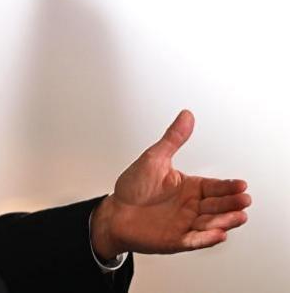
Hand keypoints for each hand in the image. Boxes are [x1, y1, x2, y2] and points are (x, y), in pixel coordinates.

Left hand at [91, 109, 250, 258]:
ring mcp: (185, 223)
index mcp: (190, 187)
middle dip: (232, 203)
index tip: (241, 184)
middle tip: (244, 200)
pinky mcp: (177, 240)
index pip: (215, 186)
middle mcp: (191, 206)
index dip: (228, 186)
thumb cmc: (132, 187)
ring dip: (226, 220)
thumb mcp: (154, 158)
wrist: (113, 212)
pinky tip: (218, 233)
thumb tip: (186, 116)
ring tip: (238, 216)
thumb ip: (173, 139)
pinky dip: (207, 238)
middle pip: (218, 205)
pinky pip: (195, 240)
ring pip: (211, 223)